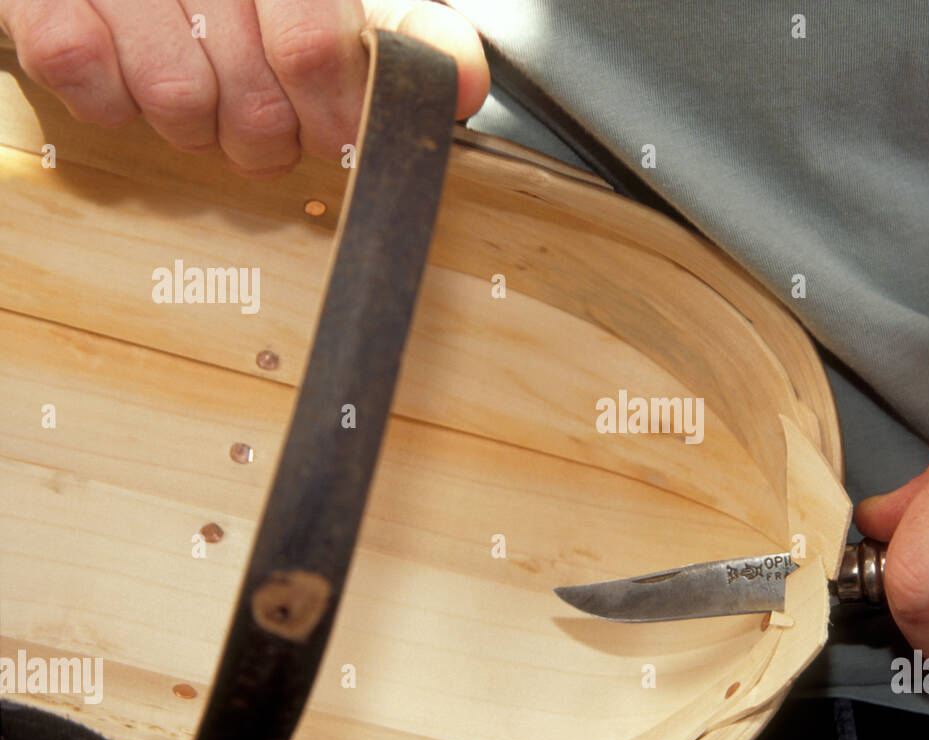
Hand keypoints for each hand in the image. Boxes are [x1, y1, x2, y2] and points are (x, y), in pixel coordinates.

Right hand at [0, 0, 489, 176]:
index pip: (315, 47)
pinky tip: (131, 79)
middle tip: (265, 128)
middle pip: (251, 94)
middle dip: (266, 137)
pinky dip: (112, 101)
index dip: (332, 116)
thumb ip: (403, 28)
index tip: (335, 140)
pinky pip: (82, 72)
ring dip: (196, 125)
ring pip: (176, 97)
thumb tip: (463, 82)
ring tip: (200, 97)